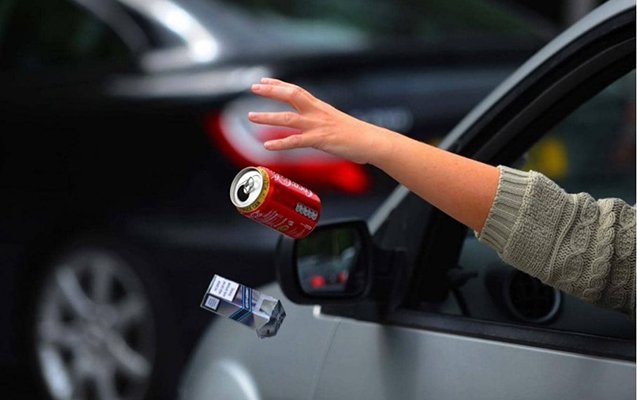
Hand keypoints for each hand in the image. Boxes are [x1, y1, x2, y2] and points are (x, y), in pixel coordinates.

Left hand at [248, 78, 391, 163]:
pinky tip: (267, 146)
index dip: (279, 84)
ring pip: (288, 119)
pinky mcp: (320, 140)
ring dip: (268, 117)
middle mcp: (317, 113)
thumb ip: (322, 125)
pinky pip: (296, 141)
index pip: (296, 90)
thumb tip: (315, 132)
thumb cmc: (357, 136)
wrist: (372, 141)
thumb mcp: (336, 124)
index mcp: (320, 107)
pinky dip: (280, 143)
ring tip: (251, 116)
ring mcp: (318, 126)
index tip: (264, 80)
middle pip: (291, 95)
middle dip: (271, 91)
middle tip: (253, 87)